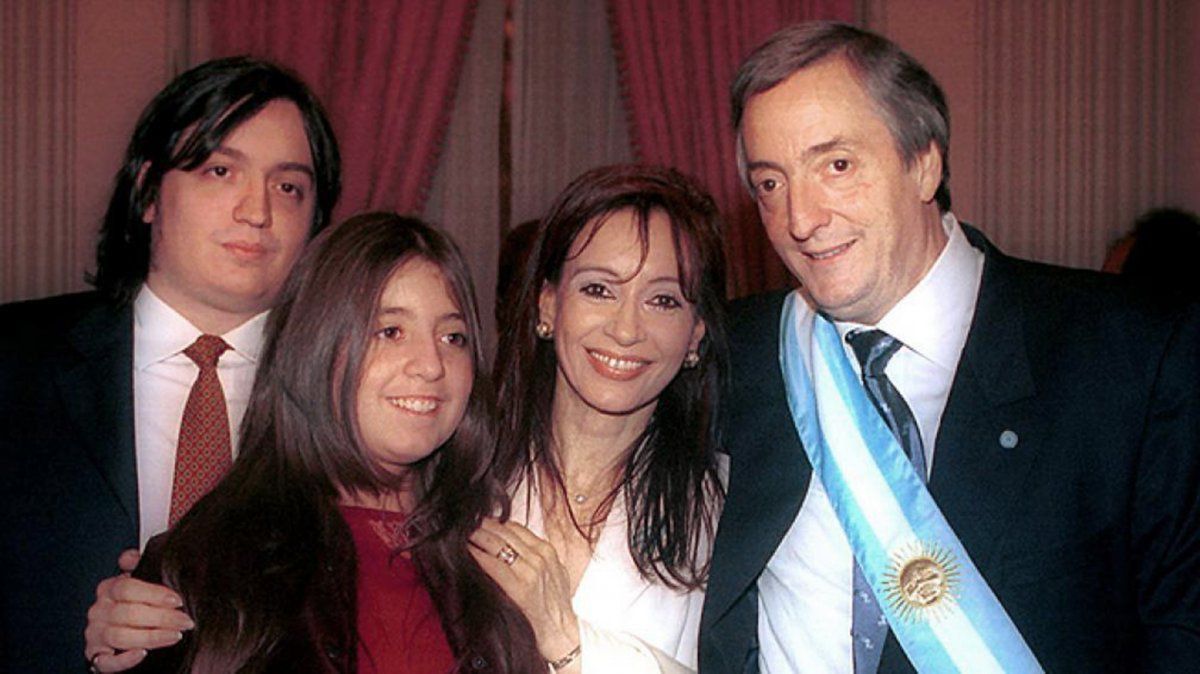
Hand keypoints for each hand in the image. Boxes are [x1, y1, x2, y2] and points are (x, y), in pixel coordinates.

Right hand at [84, 549, 193, 671]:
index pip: (126, 588)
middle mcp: (99, 611)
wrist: (121, 636)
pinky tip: (143, 654)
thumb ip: (140, 565)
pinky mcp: (96, 657)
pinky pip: (107, 662)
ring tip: (175, 635)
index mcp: (108, 589)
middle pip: (126, 613)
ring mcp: (95, 634)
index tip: (178, 600)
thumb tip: (131, 556)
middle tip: (185, 621)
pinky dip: (125, 659)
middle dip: (161, 618)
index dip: (154, 594)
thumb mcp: (140, 582)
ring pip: (119, 636)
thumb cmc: (135, 604)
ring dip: (151, 637)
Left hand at [469, 518, 579, 661]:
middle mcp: (539, 557)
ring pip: (496, 543)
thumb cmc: (555, 606)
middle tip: (466, 523)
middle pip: (504, 531)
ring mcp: (530, 571)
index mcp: (547, 550)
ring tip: (461, 533)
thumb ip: (538, 557)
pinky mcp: (519, 588)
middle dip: (482, 525)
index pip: (515, 527)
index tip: (480, 522)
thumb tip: (515, 547)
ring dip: (477, 536)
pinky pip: (493, 564)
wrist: (562, 634)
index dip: (494, 523)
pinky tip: (467, 552)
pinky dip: (477, 555)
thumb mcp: (555, 572)